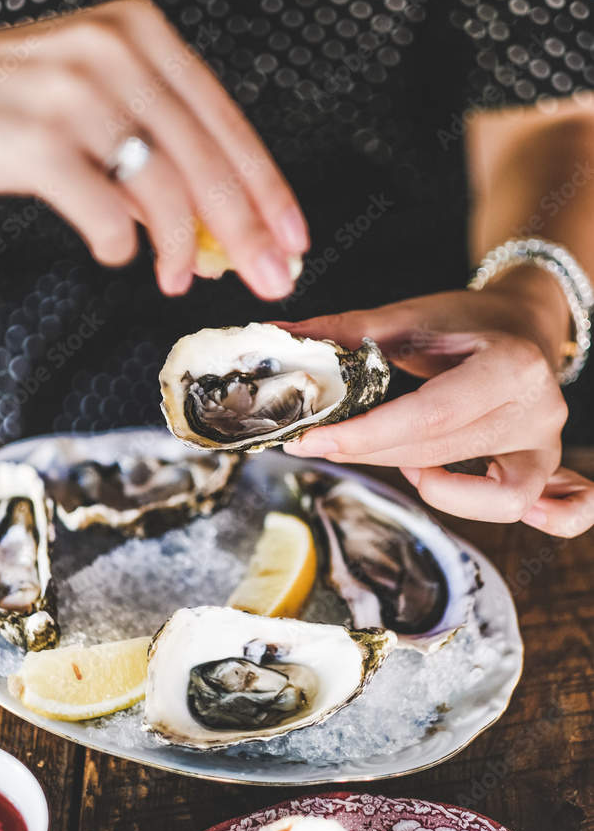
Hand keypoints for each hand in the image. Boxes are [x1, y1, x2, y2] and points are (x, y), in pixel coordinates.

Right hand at [0, 0, 307, 297]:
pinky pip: (104, 211)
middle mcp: (115, 52)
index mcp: (143, 36)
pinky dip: (117, 243)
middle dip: (247, 231)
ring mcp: (76, 91)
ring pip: (164, 188)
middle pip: (208, 159)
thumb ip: (159, 157)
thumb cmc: (13, 103)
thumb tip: (219, 237)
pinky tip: (114, 249)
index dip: (269, 187)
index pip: (227, 121)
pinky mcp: (37, 138)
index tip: (294, 235)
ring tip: (176, 279)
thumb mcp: (99, 105)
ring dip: (180, 249)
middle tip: (271, 276)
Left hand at [281, 272, 593, 535]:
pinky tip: (444, 490)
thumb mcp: (412, 316)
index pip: (428, 417)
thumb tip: (284, 337)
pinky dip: (491, 510)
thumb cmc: (467, 322)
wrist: (522, 325)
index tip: (309, 440)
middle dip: (368, 453)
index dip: (364, 435)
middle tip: (318, 442)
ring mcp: (547, 446)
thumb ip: (350, 332)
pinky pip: (540, 513)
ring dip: (425, 484)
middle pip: (439, 455)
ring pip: (479, 495)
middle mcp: (538, 412)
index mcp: (510, 367)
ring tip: (397, 456)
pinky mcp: (544, 469)